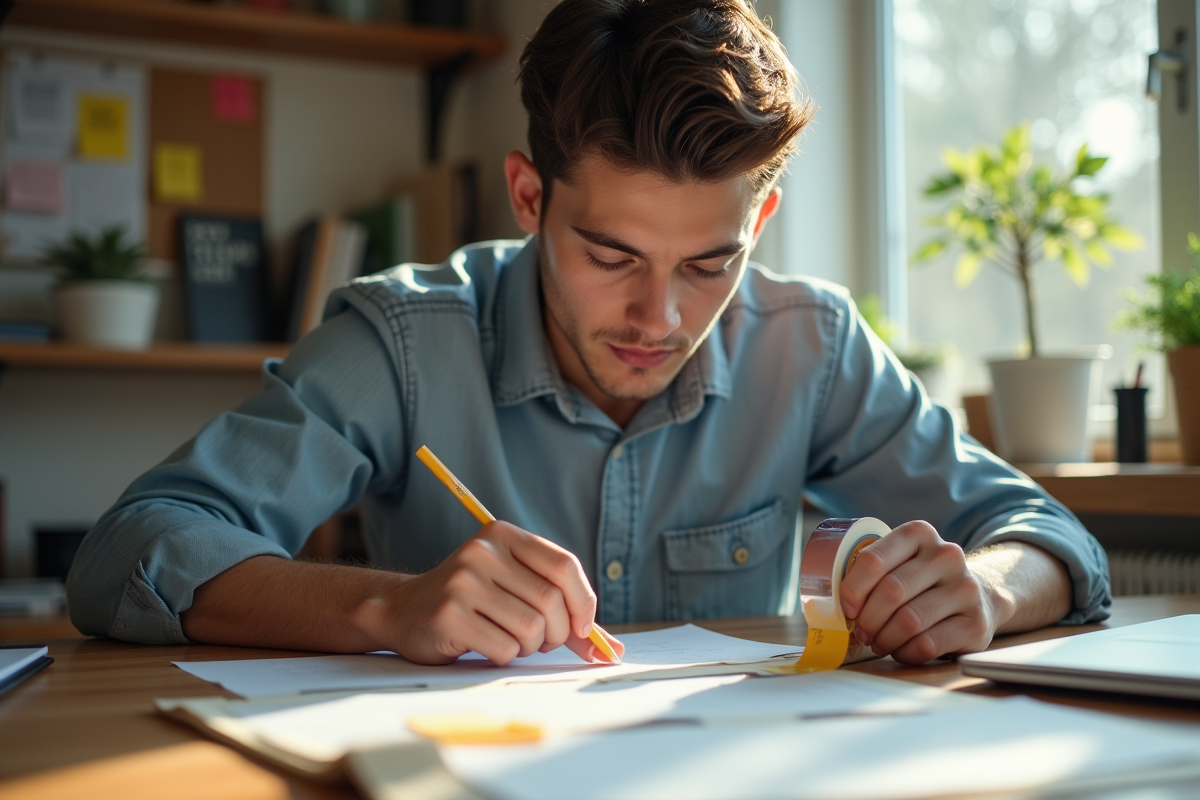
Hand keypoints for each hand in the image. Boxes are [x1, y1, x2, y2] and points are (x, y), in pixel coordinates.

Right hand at [354, 521, 624, 666]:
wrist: (403, 610)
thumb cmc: (471, 602)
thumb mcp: (513, 587)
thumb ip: (562, 610)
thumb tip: (611, 648)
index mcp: (503, 535)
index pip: (564, 565)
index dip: (584, 602)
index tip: (585, 628)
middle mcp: (482, 552)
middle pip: (550, 602)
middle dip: (557, 633)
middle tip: (543, 641)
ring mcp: (463, 582)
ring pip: (531, 628)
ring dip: (530, 647)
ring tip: (512, 641)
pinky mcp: (449, 615)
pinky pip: (504, 648)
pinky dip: (506, 656)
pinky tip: (488, 646)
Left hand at [838, 521, 1015, 663]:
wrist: (980, 597)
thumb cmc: (923, 581)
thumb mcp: (902, 561)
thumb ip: (873, 569)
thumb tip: (828, 599)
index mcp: (920, 534)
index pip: (873, 560)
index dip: (852, 589)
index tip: (846, 608)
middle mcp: (947, 556)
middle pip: (890, 592)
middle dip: (868, 619)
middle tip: (861, 632)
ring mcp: (966, 589)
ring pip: (908, 621)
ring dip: (884, 639)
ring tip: (878, 642)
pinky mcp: (976, 624)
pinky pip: (926, 644)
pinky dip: (904, 652)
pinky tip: (901, 649)